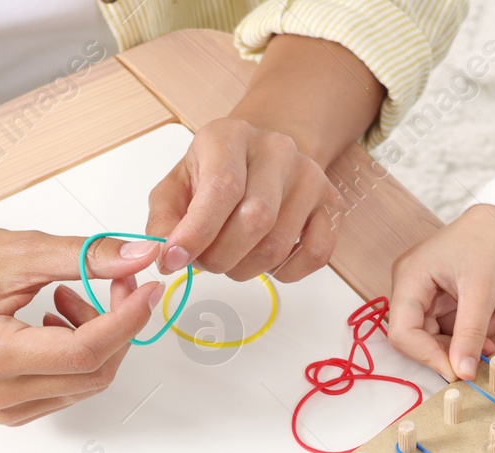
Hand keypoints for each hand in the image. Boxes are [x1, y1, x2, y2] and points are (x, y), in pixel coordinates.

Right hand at [0, 228, 162, 425]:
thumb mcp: (22, 251)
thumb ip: (87, 257)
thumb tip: (141, 258)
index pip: (86, 351)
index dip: (127, 320)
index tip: (147, 289)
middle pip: (94, 372)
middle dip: (118, 326)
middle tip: (115, 283)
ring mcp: (4, 408)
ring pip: (89, 383)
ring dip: (98, 338)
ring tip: (66, 297)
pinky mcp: (12, 410)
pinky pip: (72, 389)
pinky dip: (80, 354)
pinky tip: (56, 322)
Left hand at [136, 118, 343, 282]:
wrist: (263, 156)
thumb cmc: (216, 173)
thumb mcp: (177, 186)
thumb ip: (164, 220)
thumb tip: (162, 255)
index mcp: (231, 137)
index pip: (222, 188)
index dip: (197, 232)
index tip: (175, 260)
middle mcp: (277, 150)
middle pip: (255, 220)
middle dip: (220, 257)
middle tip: (205, 261)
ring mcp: (310, 177)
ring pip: (278, 245)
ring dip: (246, 268)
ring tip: (232, 258)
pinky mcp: (332, 205)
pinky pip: (315, 255)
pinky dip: (286, 273)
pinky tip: (267, 263)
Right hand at [387, 205, 494, 381]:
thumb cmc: (491, 240)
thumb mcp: (481, 291)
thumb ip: (469, 334)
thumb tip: (463, 372)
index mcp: (409, 278)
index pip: (402, 332)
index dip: (427, 356)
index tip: (457, 372)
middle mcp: (410, 286)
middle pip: (417, 336)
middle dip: (450, 350)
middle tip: (479, 360)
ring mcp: (425, 291)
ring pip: (436, 333)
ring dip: (466, 341)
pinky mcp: (441, 295)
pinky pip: (450, 323)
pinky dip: (472, 330)